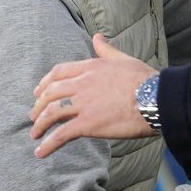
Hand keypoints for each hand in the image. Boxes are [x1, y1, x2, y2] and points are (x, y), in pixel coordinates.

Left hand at [30, 33, 156, 157]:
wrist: (157, 98)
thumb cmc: (145, 80)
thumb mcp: (124, 59)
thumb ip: (107, 50)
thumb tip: (97, 38)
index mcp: (91, 67)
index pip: (58, 73)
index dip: (44, 83)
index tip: (38, 93)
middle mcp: (83, 83)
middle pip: (51, 93)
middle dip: (38, 105)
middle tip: (34, 116)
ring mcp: (84, 104)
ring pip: (51, 112)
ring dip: (39, 124)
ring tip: (35, 135)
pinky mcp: (88, 123)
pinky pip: (61, 134)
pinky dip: (48, 144)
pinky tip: (41, 152)